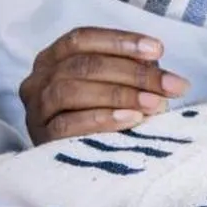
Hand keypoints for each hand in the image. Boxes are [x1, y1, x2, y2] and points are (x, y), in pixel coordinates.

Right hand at [20, 29, 189, 144]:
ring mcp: (36, 109)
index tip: (157, 50)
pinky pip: (67, 124)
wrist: (76, 167)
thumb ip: (130, 71)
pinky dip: (102, 118)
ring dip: (119, 94)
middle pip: (82, 65)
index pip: (82, 39)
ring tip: (154, 103)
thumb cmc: (100, 116)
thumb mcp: (113, 86)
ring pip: (71, 90)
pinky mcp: (40, 138)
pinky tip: (131, 118)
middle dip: (132, 73)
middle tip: (170, 85)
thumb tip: (155, 63)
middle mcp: (37, 80)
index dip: (120, 41)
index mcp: (52, 58)